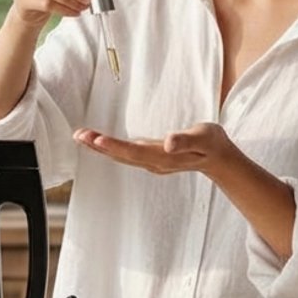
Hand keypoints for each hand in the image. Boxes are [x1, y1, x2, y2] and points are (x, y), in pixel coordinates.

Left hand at [72, 123, 240, 177]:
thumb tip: (168, 142)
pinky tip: (98, 143)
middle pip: (121, 156)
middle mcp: (154, 162)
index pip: (134, 152)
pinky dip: (109, 147)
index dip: (114, 146)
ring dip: (100, 148)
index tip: (96, 140)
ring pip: (121, 156)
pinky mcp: (150, 156)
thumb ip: (186, 140)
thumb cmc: (212, 144)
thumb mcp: (204, 137)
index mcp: (164, 157)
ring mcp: (151, 161)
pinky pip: (125, 153)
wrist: (219, 159)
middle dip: (98, 146)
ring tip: (81, 136)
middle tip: (78, 135)